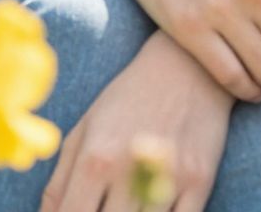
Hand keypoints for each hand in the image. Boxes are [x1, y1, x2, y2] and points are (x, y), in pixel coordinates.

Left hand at [42, 31, 233, 211]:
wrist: (187, 64)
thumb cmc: (129, 98)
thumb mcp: (84, 130)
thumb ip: (59, 183)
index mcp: (94, 159)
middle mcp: (129, 169)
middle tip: (104, 207)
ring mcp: (169, 177)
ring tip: (127, 207)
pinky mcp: (202, 180)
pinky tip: (155, 210)